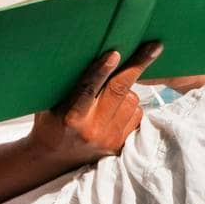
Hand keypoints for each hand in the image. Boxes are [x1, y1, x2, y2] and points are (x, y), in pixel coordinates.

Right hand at [24, 41, 162, 170]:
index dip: (101, 70)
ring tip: (111, 93)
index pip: (88, 89)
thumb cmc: (50, 122)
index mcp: (71, 116)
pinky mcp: (120, 145)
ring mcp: (109, 139)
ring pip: (131, 101)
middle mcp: (92, 129)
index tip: (115, 53)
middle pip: (119, 91)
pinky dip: (130, 106)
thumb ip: (69, 84)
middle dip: (138, 65)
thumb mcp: (52, 102)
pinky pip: (136, 116)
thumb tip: (93, 55)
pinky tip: (117, 107)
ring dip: (127, 89)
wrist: (53, 158)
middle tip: (154, 46)